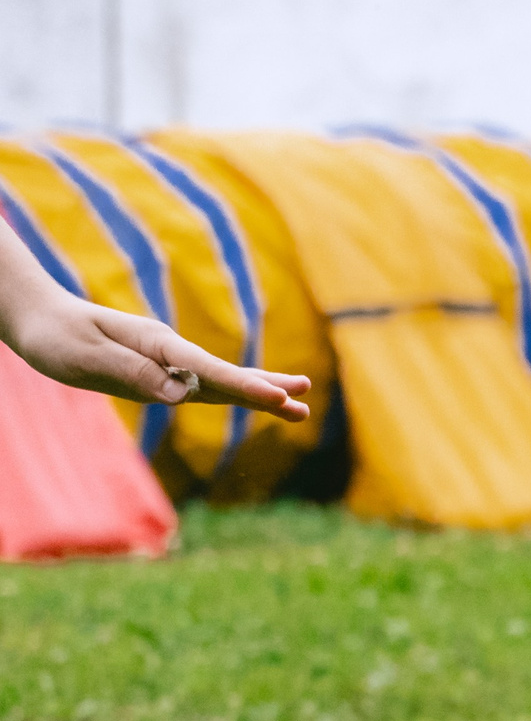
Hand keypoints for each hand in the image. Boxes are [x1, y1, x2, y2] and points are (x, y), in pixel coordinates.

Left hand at [5, 289, 309, 419]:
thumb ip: (133, 373)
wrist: (36, 316)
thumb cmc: (55, 336)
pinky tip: (255, 400)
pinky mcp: (158, 372)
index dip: (244, 387)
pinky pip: (203, 386)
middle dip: (266, 388)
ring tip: (296, 405)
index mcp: (156, 344)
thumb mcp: (86, 356)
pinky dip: (234, 394)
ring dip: (259, 393)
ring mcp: (166, 361)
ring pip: (220, 381)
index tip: (277, 398)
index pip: (207, 370)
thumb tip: (180, 395)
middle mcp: (168, 351)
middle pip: (225, 374)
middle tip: (305, 400)